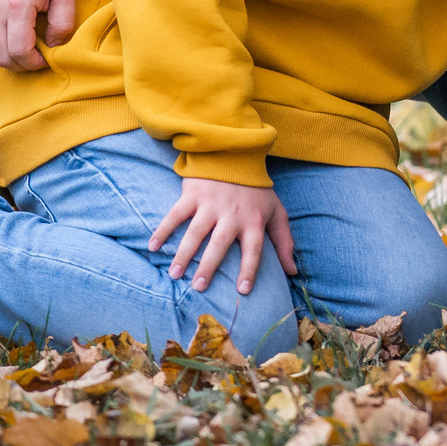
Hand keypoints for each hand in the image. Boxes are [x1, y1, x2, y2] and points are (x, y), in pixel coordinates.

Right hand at [0, 0, 78, 71]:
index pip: (19, 51)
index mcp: (18, 5)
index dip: (33, 63)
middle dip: (21, 65)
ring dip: (4, 60)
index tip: (44, 59)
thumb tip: (53, 46)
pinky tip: (4, 46)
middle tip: (35, 58)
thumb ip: (64, 21)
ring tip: (21, 53)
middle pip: (2, 56)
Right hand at [149, 176, 297, 293]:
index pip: (253, 249)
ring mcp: (210, 204)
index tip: (243, 290)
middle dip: (208, 266)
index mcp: (253, 220)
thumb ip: (284, 242)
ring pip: (195, 232)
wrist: (235, 155)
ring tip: (174, 274)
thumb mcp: (276, 212)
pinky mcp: (192, 194)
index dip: (249, 269)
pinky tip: (153, 247)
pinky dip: (163, 230)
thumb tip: (293, 271)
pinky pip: (175, 215)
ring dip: (183, 254)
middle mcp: (232, 214)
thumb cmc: (256, 191)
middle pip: (219, 244)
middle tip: (198, 287)